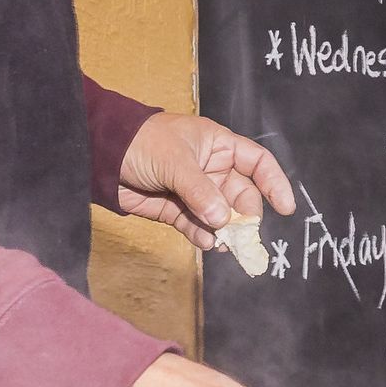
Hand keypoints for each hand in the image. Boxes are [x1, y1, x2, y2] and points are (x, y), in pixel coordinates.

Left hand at [116, 112, 297, 249]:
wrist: (100, 154)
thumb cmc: (141, 142)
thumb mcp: (174, 161)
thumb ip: (200, 190)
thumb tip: (223, 220)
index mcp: (218, 146)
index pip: (257, 163)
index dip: (274, 183)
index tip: (285, 207)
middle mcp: (212, 169)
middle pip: (242, 196)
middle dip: (245, 216)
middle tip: (244, 235)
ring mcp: (195, 192)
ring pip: (221, 216)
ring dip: (226, 231)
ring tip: (225, 244)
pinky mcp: (176, 211)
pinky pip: (198, 226)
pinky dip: (204, 236)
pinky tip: (206, 242)